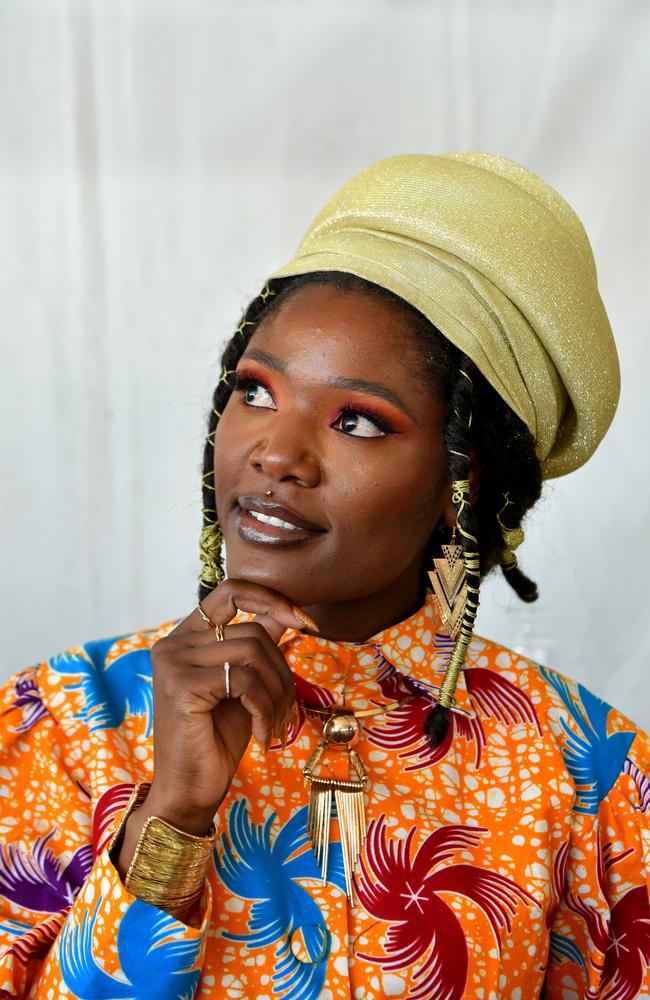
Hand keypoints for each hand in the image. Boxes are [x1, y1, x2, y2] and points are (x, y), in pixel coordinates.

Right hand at [116, 579, 312, 876]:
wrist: (189, 791)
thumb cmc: (216, 740)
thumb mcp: (243, 686)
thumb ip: (256, 648)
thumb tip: (288, 614)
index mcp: (185, 637)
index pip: (231, 591)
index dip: (272, 599)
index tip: (306, 622)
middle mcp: (173, 643)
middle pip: (252, 629)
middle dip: (282, 668)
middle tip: (286, 706)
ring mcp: (174, 662)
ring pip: (252, 651)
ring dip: (277, 691)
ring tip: (274, 721)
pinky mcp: (182, 685)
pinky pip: (245, 680)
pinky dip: (265, 708)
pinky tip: (260, 733)